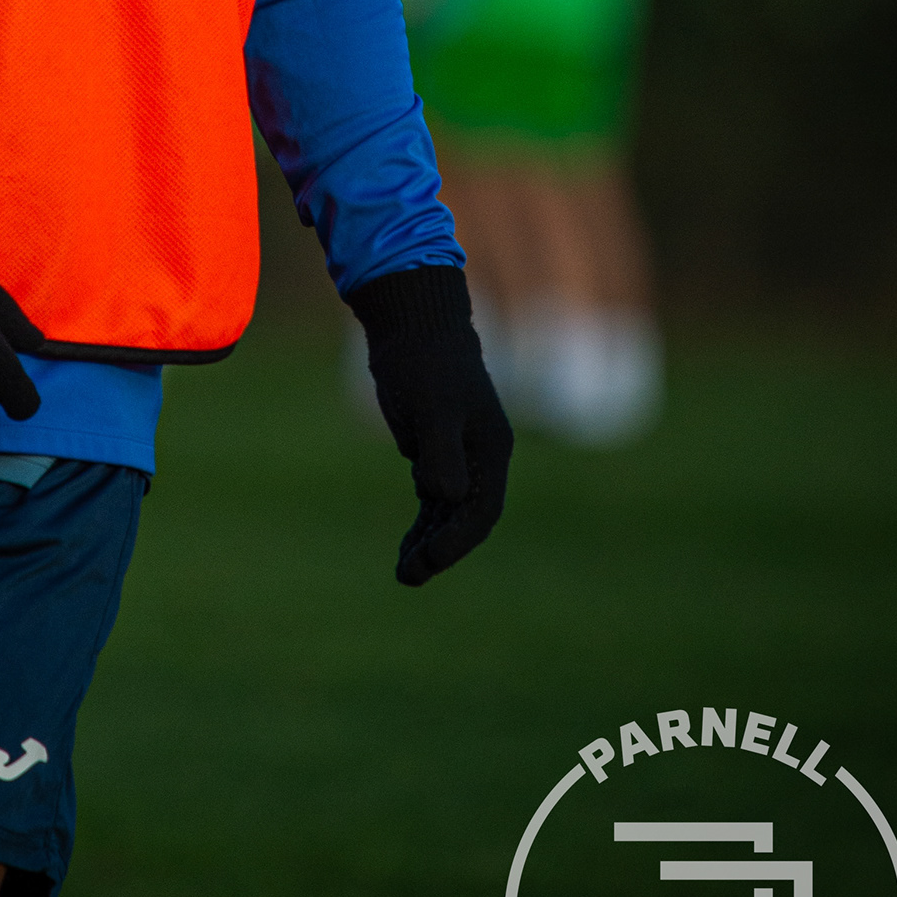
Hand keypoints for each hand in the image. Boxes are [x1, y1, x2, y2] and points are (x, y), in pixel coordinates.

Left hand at [347, 267, 512, 585]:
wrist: (412, 321)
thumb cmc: (424, 362)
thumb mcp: (431, 407)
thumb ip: (441, 452)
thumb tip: (446, 495)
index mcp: (491, 448)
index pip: (481, 509)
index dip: (457, 540)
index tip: (427, 561)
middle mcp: (481, 454)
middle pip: (468, 516)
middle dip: (442, 549)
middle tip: (409, 575)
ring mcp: (460, 451)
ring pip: (449, 509)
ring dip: (430, 540)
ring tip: (405, 571)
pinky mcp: (436, 444)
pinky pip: (435, 495)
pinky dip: (424, 520)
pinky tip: (410, 540)